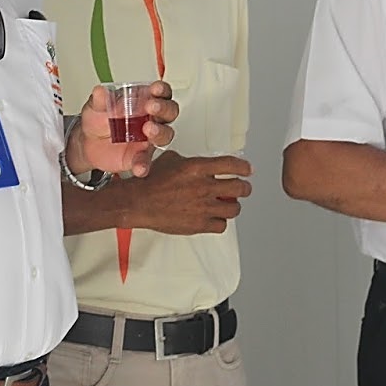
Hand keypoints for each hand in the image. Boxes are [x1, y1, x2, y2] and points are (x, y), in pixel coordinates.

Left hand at [72, 81, 178, 177]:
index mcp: (144, 101)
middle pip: (169, 112)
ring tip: (148, 131)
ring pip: (165, 135)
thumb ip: (100, 100)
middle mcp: (151, 119)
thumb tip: (100, 91)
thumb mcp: (96, 106)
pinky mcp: (140, 156)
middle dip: (164, 109)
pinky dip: (144, 164)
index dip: (162, 90)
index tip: (156, 89)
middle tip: (151, 107)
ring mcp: (148, 139)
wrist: (88, 143)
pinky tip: (139, 166)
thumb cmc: (99, 119)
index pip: (161, 93)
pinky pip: (146, 161)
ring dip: (160, 133)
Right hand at [114, 150, 252, 234]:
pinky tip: (215, 218)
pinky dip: (220, 222)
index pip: (232, 165)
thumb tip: (202, 164)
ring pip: (234, 209)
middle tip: (243, 188)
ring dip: (233, 206)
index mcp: (198, 168)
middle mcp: (204, 187)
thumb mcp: (172, 160)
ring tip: (228, 204)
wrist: (137, 203)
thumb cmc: (150, 182)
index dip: (244, 168)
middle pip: (240, 188)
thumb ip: (191, 161)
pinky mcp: (198, 224)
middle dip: (244, 188)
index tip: (248, 170)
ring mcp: (202, 207)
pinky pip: (221, 225)